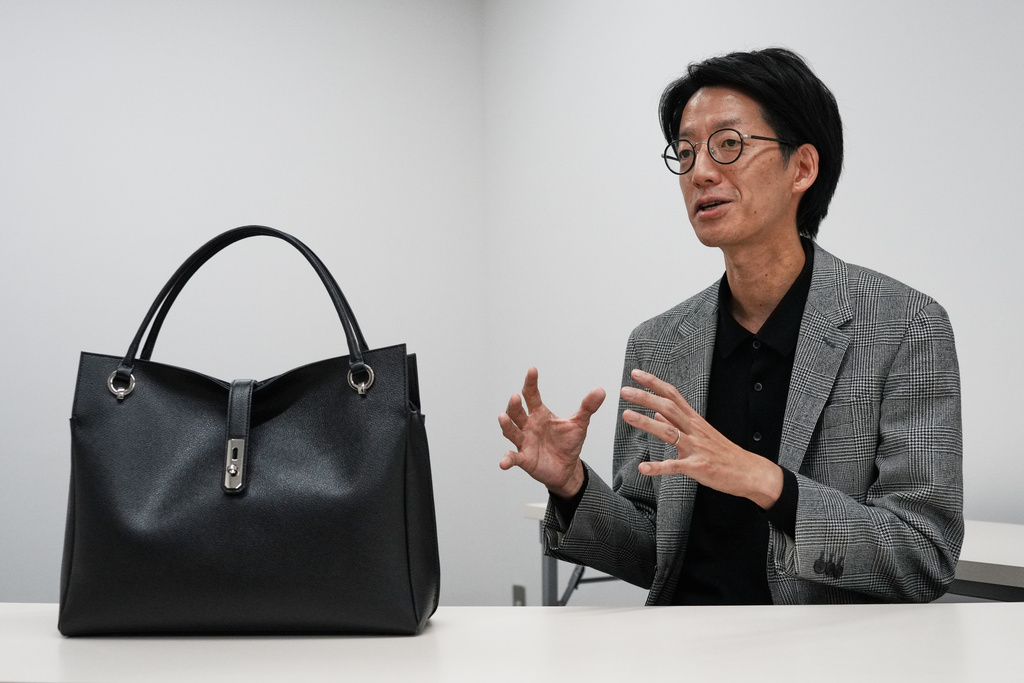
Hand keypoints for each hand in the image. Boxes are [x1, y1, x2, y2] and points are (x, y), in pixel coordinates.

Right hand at [498, 367, 605, 498]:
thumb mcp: (579, 423)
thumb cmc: (568, 443)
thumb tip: (601, 390)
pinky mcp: (524, 459)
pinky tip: (503, 462)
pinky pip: (513, 458)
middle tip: (516, 396)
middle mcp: (528, 425)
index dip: (531, 382)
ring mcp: (524, 442)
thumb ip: (588, 407)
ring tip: (502, 417)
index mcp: (539, 414)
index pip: (532, 395)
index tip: (532, 370)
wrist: (567, 468)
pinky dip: (507, 459)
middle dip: (514, 404)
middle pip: (517, 412)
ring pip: (511, 431)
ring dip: (506, 425)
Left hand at [620, 369, 782, 509]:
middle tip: (624, 391)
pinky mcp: (697, 467)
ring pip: (668, 431)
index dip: (654, 383)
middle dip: (645, 398)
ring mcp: (696, 447)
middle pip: (668, 407)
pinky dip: (658, 468)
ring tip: (626, 415)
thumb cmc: (725, 453)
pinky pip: (675, 467)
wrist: (750, 471)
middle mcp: (694, 429)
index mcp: (694, 420)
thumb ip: (679, 421)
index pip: (672, 395)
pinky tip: (643, 468)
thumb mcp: (703, 432)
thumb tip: (658, 413)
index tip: (636, 374)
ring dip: (646, 423)